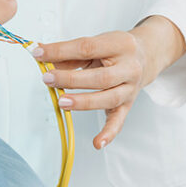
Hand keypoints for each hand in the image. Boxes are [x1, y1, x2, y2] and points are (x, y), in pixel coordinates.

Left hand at [33, 16, 185, 148]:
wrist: (146, 55)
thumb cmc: (115, 49)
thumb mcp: (97, 43)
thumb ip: (70, 53)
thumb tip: (43, 60)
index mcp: (120, 44)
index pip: (87, 47)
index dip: (61, 51)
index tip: (39, 53)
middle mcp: (130, 67)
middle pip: (101, 77)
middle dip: (71, 79)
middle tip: (48, 79)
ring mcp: (131, 88)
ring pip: (109, 98)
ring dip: (83, 102)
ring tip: (61, 102)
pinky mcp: (128, 104)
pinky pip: (119, 121)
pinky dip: (108, 133)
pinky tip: (97, 143)